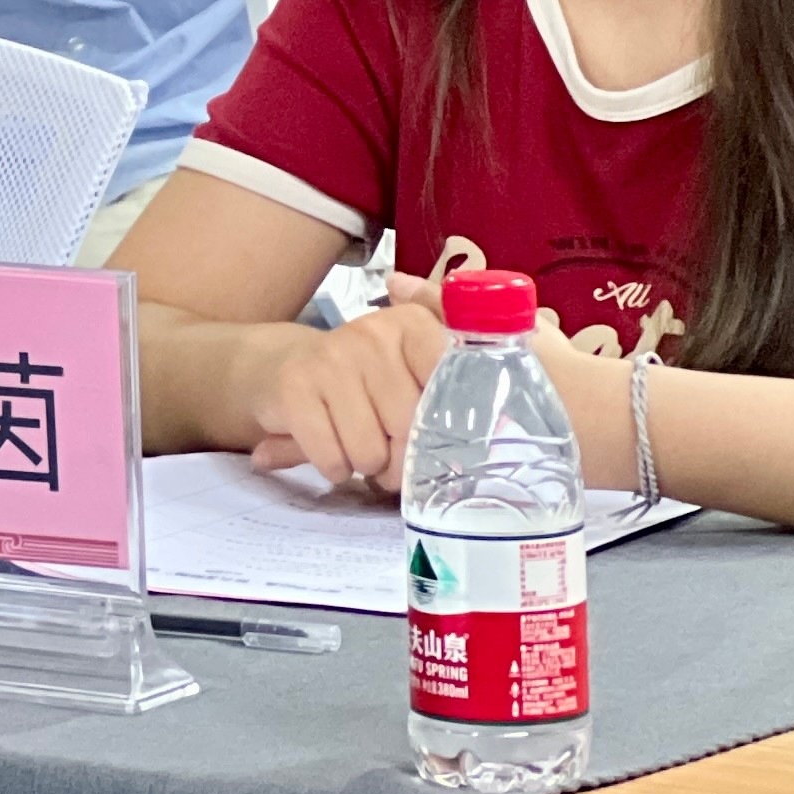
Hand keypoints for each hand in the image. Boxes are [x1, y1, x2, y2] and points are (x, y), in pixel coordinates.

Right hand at [238, 299, 454, 491]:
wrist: (284, 368)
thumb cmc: (367, 383)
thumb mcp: (415, 375)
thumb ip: (459, 387)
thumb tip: (510, 430)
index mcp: (412, 326)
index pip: (451, 386)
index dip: (448, 427)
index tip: (444, 438)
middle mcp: (372, 333)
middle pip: (408, 430)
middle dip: (401, 458)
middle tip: (391, 450)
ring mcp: (330, 357)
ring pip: (370, 452)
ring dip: (367, 466)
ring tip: (361, 446)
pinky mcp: (294, 386)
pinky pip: (331, 458)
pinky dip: (334, 468)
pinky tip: (332, 449)